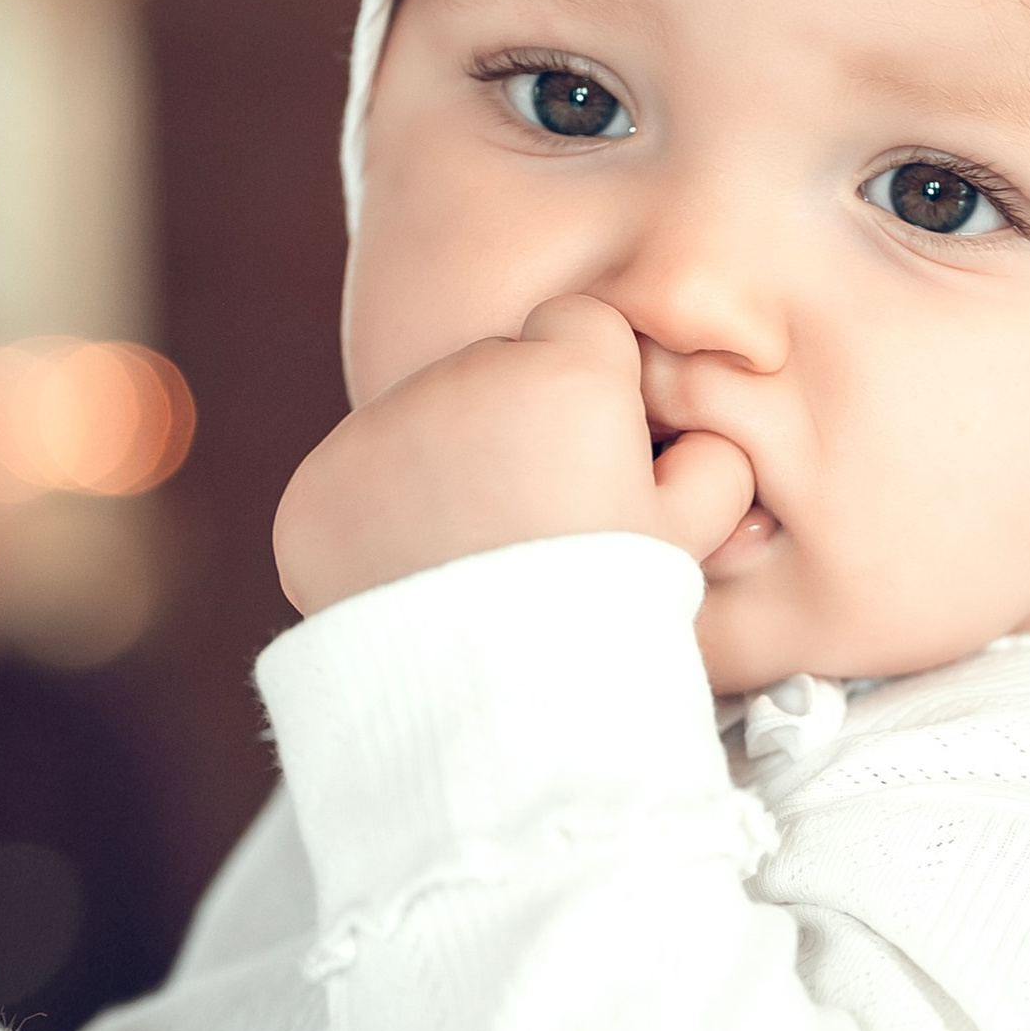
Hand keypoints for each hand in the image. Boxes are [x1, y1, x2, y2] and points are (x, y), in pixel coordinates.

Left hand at [275, 298, 754, 616]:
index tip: (595, 452)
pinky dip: (377, 521)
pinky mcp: (316, 486)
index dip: (595, 390)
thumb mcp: (689, 534)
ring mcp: (377, 428)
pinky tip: (419, 579)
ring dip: (444, 470)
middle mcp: (463, 376)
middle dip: (515, 426)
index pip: (579, 326)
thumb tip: (703, 436)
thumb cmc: (606, 614)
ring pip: (420, 423)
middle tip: (538, 519)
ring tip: (478, 560)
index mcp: (565, 370)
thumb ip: (712, 460)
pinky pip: (354, 482)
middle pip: (495, 368)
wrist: (496, 704)